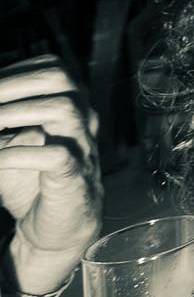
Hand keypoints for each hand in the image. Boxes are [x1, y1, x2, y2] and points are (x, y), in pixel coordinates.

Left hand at [0, 58, 100, 296]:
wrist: (56, 228)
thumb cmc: (29, 182)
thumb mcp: (6, 146)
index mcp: (69, 108)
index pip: (50, 69)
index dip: (14, 73)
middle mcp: (81, 121)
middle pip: (61, 79)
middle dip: (13, 84)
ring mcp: (82, 147)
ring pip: (64, 108)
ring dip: (16, 112)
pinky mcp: (75, 177)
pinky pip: (55, 156)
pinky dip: (18, 154)